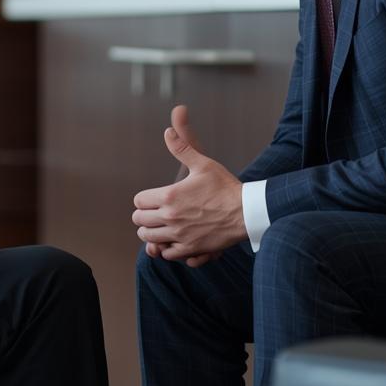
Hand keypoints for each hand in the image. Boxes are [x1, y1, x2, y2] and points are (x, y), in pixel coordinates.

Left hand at [133, 105, 245, 265]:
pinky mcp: (190, 249)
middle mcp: (170, 218)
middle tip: (154, 212)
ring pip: (149, 239)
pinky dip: (167, 248)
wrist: (246, 212)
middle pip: (139, 221)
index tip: (152, 198)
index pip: (138, 201)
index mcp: (169, 196)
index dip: (143, 199)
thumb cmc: (225, 187)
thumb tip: (168, 131)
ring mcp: (179, 235)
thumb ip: (182, 148)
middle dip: (144, 216)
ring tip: (160, 226)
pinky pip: (167, 254)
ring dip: (151, 233)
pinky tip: (174, 239)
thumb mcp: (203, 164)